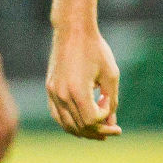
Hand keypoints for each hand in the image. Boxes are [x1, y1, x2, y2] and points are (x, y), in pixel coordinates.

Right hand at [46, 24, 120, 139]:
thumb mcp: (111, 75)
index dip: (105, 118)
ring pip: (66, 124)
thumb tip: (111, 123)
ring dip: (84, 131)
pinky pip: (57, 114)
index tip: (110, 102)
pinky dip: (70, 123)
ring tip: (100, 132)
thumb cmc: (95, 50)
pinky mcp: (49, 88)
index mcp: (76, 91)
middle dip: (98, 131)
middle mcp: (61, 94)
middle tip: (113, 131)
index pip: (92, 120)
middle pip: (80, 126)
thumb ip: (111, 100)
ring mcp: (52, 92)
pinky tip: (82, 123)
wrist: (73, 30)